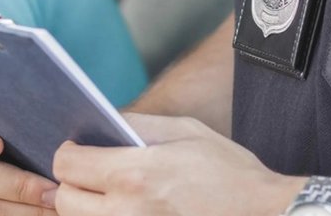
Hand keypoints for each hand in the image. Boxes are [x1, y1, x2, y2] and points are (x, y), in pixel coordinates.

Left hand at [50, 114, 303, 215]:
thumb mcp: (184, 130)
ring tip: (107, 193)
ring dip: (88, 207)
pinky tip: (126, 207)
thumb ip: (137, 124)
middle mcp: (128, 210)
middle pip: (66, 201)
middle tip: (89, 174)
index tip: (78, 149)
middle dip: (70, 184)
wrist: (264, 212)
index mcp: (134, 174)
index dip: (67, 153)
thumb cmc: (228, 170)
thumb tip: (102, 123)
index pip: (67, 165)